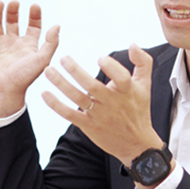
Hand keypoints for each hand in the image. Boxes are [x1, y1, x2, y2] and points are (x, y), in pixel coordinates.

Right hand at [0, 0, 59, 117]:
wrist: (4, 92)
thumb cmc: (25, 78)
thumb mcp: (42, 59)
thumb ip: (51, 43)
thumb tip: (57, 25)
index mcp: (29, 44)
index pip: (33, 25)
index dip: (34, 15)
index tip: (34, 6)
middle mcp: (14, 42)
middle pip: (13, 20)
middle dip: (14, 10)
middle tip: (14, 2)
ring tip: (0, 3)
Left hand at [41, 44, 162, 167]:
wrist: (136, 144)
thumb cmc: (139, 110)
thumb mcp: (145, 85)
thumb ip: (143, 62)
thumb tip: (133, 44)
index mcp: (127, 91)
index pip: (120, 77)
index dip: (110, 67)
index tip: (100, 58)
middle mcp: (112, 103)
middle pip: (92, 86)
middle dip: (76, 72)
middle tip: (63, 58)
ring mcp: (99, 115)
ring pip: (78, 98)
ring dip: (61, 84)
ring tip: (48, 71)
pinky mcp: (88, 125)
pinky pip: (70, 114)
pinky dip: (56, 105)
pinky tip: (44, 93)